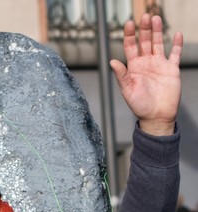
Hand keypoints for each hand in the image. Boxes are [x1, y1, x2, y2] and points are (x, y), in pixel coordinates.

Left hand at [110, 14, 182, 135]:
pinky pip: (175, 54)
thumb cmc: (140, 106)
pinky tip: (176, 35)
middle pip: (144, 42)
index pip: (130, 47)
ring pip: (158, 44)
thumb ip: (121, 75)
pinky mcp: (172, 69)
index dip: (129, 36)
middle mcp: (146, 63)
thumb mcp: (128, 90)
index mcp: (133, 67)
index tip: (128, 24)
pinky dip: (177, 44)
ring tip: (155, 18)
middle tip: (144, 16)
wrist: (156, 116)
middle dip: (144, 29)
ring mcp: (159, 65)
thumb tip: (112, 61)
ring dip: (157, 32)